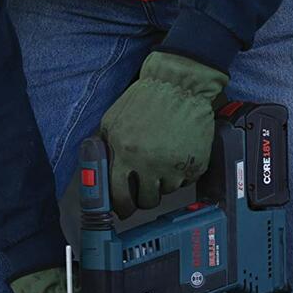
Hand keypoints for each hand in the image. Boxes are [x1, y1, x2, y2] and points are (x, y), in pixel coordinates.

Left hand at [98, 52, 228, 216]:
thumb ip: (103, 148)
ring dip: (163, 182)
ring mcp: (175, 165)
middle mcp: (150, 162)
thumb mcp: (112, 120)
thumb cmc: (146, 99)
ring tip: (162, 161)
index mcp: (126, 152)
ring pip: (167, 192)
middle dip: (143, 198)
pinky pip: (186, 182)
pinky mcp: (196, 164)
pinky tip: (176, 156)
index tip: (122, 208)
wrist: (180, 84)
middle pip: (146, 201)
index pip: (119, 196)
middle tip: (144, 188)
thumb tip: (97, 171)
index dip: (120, 207)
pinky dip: (181, 174)